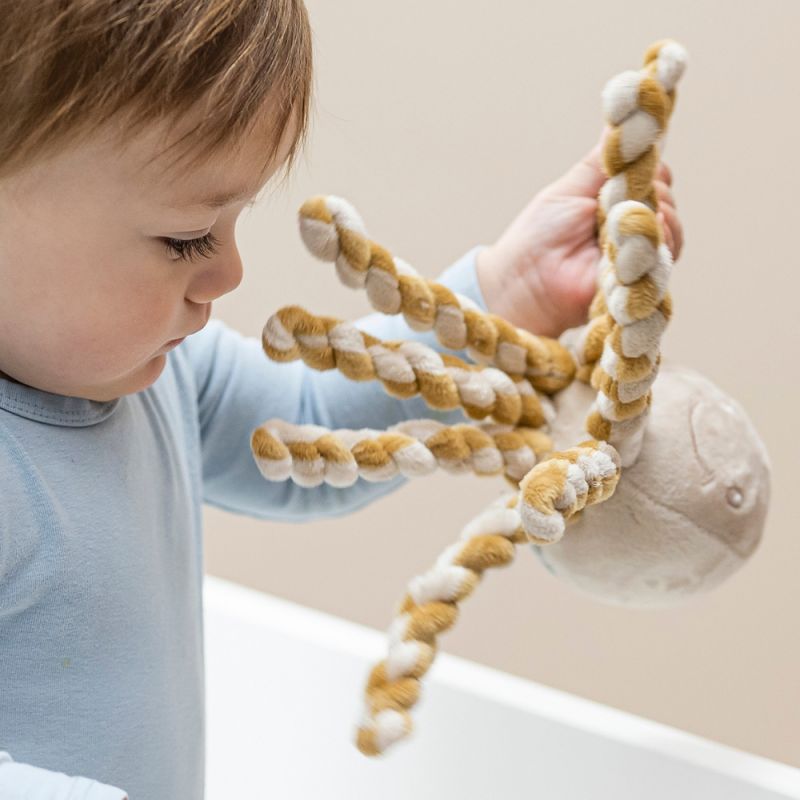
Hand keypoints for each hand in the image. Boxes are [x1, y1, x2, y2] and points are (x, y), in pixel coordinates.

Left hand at [475, 132, 682, 338]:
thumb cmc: (539, 234)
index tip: (638, 160)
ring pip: (671, 224)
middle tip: (614, 199)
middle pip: (667, 196)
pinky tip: (636, 234)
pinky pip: (666, 254)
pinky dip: (656, 239)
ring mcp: (638, 252)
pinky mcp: (641, 278)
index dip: (649, 168)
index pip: (655, 176)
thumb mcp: (570, 187)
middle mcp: (631, 225)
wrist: (525, 279)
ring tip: (618, 218)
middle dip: (649, 190)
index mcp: (615, 201)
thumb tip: (625, 117)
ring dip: (653, 213)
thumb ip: (601, 160)